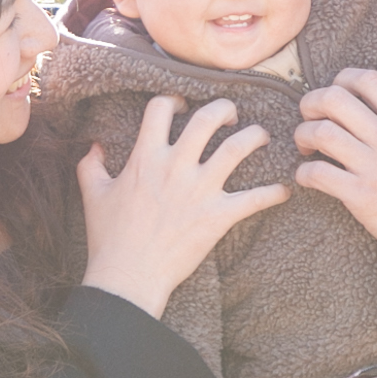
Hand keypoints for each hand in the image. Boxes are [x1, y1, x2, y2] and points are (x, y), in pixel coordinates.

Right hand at [78, 97, 287, 320]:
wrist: (127, 276)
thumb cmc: (109, 238)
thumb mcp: (94, 195)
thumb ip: (91, 165)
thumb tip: (94, 145)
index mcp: (145, 157)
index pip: (161, 109)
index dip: (174, 101)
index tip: (182, 108)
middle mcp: (176, 166)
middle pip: (209, 119)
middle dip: (224, 109)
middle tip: (231, 115)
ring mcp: (200, 190)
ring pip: (238, 148)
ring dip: (255, 136)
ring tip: (261, 137)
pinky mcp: (218, 216)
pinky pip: (256, 198)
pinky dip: (274, 192)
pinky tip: (285, 190)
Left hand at [293, 68, 376, 253]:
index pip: (368, 80)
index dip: (342, 79)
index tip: (335, 92)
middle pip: (334, 99)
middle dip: (311, 103)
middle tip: (308, 116)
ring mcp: (374, 166)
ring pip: (321, 133)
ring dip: (303, 136)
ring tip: (305, 147)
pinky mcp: (361, 196)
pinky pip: (317, 173)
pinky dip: (304, 173)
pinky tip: (307, 177)